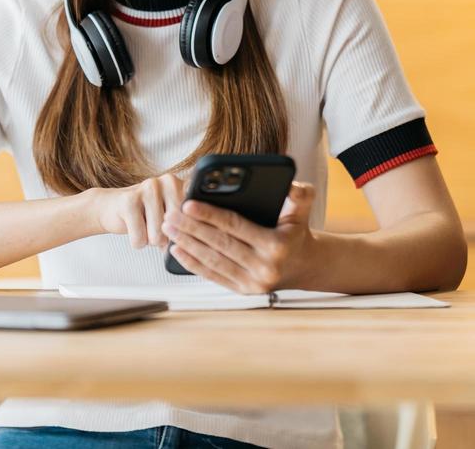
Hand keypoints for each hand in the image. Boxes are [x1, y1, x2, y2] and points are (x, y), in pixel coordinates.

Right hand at [88, 173, 185, 249]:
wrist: (112, 207)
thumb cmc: (145, 214)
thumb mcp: (170, 216)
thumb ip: (184, 224)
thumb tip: (189, 244)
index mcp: (183, 185)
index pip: (195, 217)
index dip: (188, 234)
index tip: (181, 238)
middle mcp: (168, 181)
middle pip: (177, 228)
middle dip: (167, 239)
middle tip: (156, 229)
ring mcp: (148, 188)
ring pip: (158, 236)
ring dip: (150, 240)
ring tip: (144, 226)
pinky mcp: (129, 200)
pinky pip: (140, 238)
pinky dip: (137, 242)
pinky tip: (133, 228)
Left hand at [162, 181, 316, 292]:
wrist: (305, 266)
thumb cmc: (297, 232)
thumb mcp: (303, 210)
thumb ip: (300, 193)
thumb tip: (289, 184)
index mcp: (275, 245)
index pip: (235, 226)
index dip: (209, 215)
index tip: (188, 204)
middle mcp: (264, 267)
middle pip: (218, 244)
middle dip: (190, 229)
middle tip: (170, 215)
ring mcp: (252, 283)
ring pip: (212, 261)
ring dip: (187, 245)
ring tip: (169, 230)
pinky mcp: (243, 291)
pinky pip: (213, 275)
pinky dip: (192, 263)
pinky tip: (177, 251)